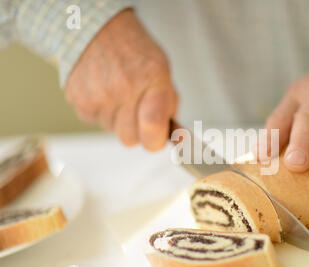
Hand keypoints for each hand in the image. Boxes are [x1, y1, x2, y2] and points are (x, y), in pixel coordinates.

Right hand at [65, 9, 177, 150]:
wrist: (96, 30)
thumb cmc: (135, 53)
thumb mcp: (162, 73)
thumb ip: (170, 107)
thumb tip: (177, 137)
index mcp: (151, 79)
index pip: (152, 130)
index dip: (156, 141)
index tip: (157, 137)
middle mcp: (122, 89)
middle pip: (131, 140)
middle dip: (137, 131)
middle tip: (137, 110)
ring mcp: (97, 96)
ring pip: (112, 131)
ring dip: (118, 120)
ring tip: (119, 94)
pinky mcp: (78, 101)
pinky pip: (95, 122)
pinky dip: (102, 112)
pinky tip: (104, 92)